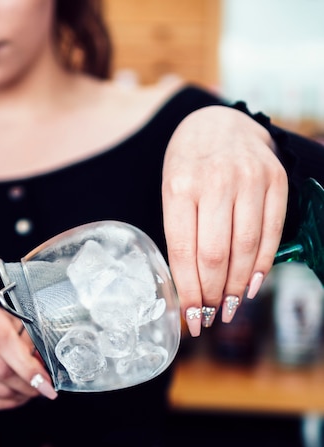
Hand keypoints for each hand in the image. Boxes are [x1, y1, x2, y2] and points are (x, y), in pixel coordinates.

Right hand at [0, 301, 56, 421]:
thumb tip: (43, 366)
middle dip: (27, 383)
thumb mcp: (17, 328)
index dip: (27, 365)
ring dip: (18, 394)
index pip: (4, 341)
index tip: (45, 381)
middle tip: (42, 387)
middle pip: (0, 369)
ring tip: (28, 389)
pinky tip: (14, 395)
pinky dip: (6, 403)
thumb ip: (31, 342)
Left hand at [162, 105, 287, 335]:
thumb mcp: (172, 194)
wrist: (219, 124)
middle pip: (216, 256)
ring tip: (230, 308)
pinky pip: (272, 233)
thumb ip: (181, 235)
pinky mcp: (276, 180)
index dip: (190, 292)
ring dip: (238, 287)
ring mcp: (250, 178)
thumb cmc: (189, 167)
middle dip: (214, 295)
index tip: (192, 319)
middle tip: (211, 317)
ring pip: (246, 248)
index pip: (183, 253)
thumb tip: (190, 290)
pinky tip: (251, 285)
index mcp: (179, 187)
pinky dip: (262, 265)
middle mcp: (216, 181)